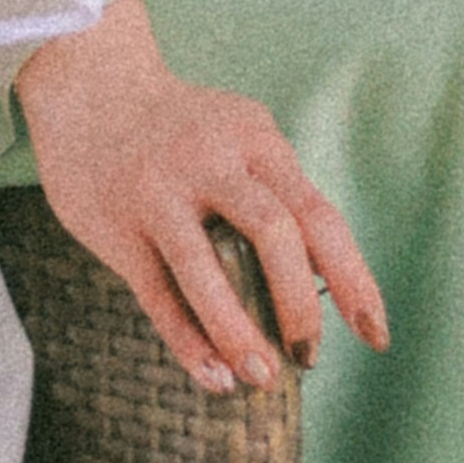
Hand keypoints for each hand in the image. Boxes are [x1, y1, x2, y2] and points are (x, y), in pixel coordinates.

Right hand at [18, 8, 388, 390]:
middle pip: (274, 233)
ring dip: (240, 332)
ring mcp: (160, 192)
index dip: (353, 278)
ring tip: (261, 377)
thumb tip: (324, 280)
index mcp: (255, 139)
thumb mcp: (238, 134)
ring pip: (208, 269)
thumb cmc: (181, 128)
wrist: (88, 84)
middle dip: (300, 305)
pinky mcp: (119, 226)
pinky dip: (190, 342)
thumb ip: (275, 193)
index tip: (375, 333)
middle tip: (309, 357)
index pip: (317, 214)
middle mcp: (211, 160)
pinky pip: (158, 295)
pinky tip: (214, 376)